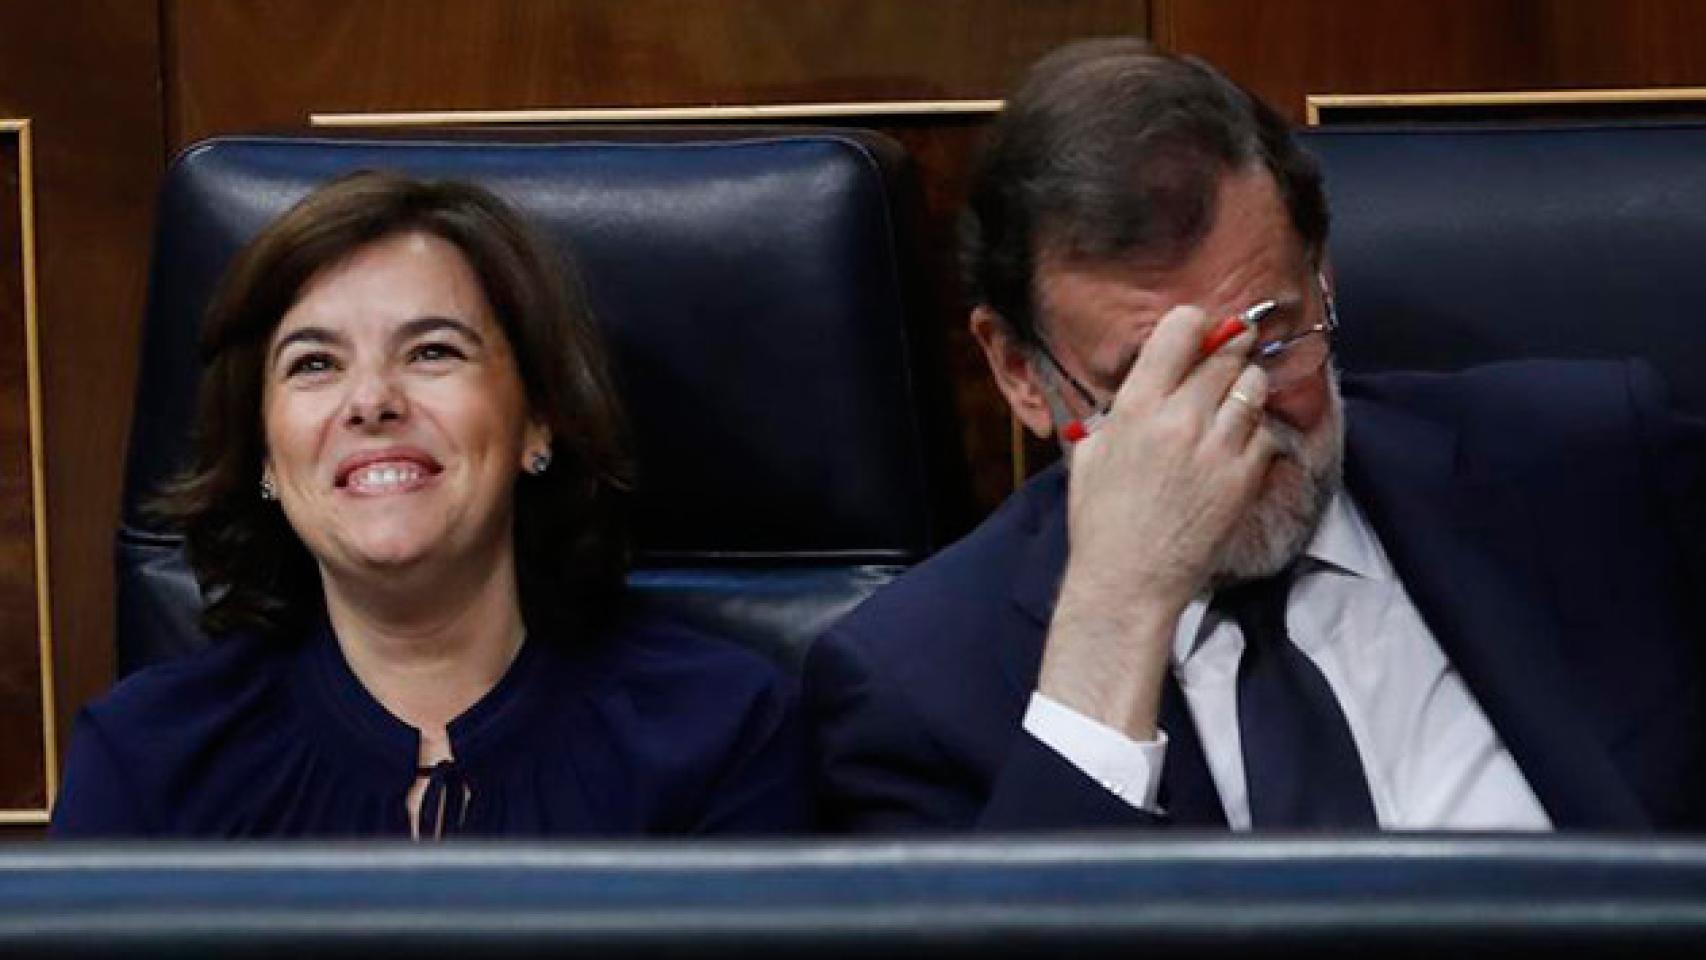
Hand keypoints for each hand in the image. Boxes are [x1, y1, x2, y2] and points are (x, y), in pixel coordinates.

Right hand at [1038, 305, 1277, 738]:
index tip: (1199, 335)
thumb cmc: (1101, 520)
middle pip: (1226, 353)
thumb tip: (1148, 381)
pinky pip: (1266, 432)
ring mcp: (1218, 446)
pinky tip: (1239, 445)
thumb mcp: (1093, 452)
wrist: (1129, 579)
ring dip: (1246, 387)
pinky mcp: (1244, 477)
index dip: (1195, 326)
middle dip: (1229, 351)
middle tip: (1230, 354)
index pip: (1183, 328)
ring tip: (1234, 401)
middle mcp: (1181, 417)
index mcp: (1137, 404)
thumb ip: (1121, 409)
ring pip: (1253, 385)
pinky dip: (1256, 432)